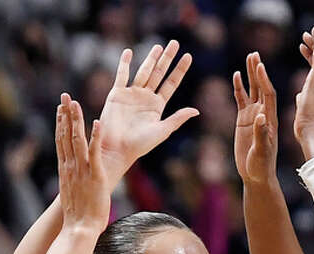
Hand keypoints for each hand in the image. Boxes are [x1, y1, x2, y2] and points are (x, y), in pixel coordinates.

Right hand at [57, 94, 109, 234]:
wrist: (77, 230)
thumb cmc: (78, 218)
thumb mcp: (72, 195)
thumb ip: (73, 184)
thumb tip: (75, 182)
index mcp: (65, 170)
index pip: (60, 142)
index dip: (60, 123)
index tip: (60, 109)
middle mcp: (70, 167)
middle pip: (64, 135)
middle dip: (64, 114)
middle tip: (65, 96)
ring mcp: (81, 170)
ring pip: (76, 139)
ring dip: (75, 119)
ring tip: (75, 102)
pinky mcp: (94, 175)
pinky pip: (94, 152)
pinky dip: (95, 137)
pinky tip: (97, 122)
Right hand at [96, 41, 198, 183]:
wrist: (117, 149)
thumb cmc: (140, 145)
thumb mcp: (162, 131)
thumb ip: (178, 119)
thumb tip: (196, 110)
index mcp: (157, 106)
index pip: (171, 83)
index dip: (180, 70)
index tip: (188, 56)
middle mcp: (145, 98)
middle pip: (159, 73)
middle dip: (167, 58)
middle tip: (175, 43)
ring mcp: (131, 94)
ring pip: (144, 71)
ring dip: (151, 58)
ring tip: (158, 46)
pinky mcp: (117, 94)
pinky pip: (121, 75)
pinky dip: (124, 64)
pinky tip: (129, 52)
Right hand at [232, 51, 277, 184]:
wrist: (256, 174)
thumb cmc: (262, 165)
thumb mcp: (262, 151)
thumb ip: (261, 133)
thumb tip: (260, 117)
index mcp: (270, 118)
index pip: (268, 94)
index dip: (264, 80)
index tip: (260, 66)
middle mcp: (263, 113)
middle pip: (261, 87)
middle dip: (257, 71)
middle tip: (254, 53)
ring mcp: (253, 115)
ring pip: (252, 90)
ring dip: (250, 75)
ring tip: (248, 57)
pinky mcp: (243, 120)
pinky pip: (241, 100)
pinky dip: (239, 88)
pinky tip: (236, 76)